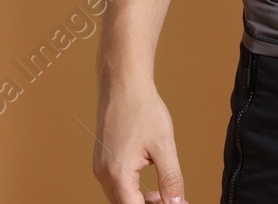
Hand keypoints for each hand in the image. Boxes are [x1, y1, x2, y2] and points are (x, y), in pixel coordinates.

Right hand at [92, 77, 187, 203]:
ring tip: (166, 196)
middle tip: (175, 201)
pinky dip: (133, 191)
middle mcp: (104, 174)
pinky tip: (151, 187)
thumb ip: (170, 178)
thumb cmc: (142, 109)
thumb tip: (176, 202)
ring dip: (141, 202)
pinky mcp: (103, 161)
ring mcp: (101, 167)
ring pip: (120, 198)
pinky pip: (117, 186)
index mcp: (118, 173)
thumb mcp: (163, 145)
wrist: (124, 85)